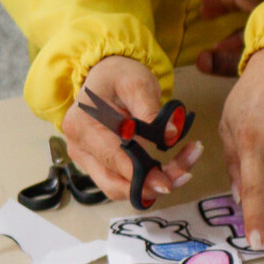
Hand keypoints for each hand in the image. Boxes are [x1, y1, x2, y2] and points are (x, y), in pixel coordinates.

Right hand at [63, 55, 203, 205]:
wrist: (105, 75)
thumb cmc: (119, 76)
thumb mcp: (137, 83)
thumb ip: (151, 110)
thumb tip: (171, 135)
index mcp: (83, 124)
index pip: (113, 158)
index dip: (142, 175)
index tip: (169, 182)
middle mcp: (78, 147)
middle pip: (114, 182)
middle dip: (151, 185)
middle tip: (185, 174)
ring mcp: (86, 158)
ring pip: (119, 187)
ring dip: (151, 186)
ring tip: (183, 170)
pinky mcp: (97, 165)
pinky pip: (121, 180)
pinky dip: (145, 180)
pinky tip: (169, 169)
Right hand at [194, 0, 263, 76]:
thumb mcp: (252, 59)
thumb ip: (227, 61)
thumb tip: (200, 61)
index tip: (202, 4)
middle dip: (228, 7)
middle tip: (209, 15)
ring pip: (263, 17)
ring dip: (240, 28)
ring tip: (221, 46)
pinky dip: (255, 37)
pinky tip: (246, 54)